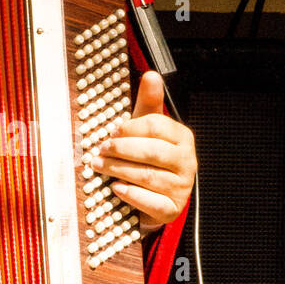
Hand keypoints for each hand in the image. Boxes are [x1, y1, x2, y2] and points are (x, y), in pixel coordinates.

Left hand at [89, 70, 194, 231]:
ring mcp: (182, 187)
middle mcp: (187, 162)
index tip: (111, 131)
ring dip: (118, 169)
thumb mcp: (146, 128)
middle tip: (100, 149)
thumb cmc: (148, 156)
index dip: (130, 128)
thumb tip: (152, 74)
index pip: (156, 126)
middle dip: (121, 150)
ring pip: (148, 176)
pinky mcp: (172, 209)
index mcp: (182, 138)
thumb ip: (148, 103)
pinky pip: (152, 202)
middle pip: (151, 152)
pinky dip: (131, 194)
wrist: (155, 195)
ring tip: (98, 165)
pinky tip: (115, 187)